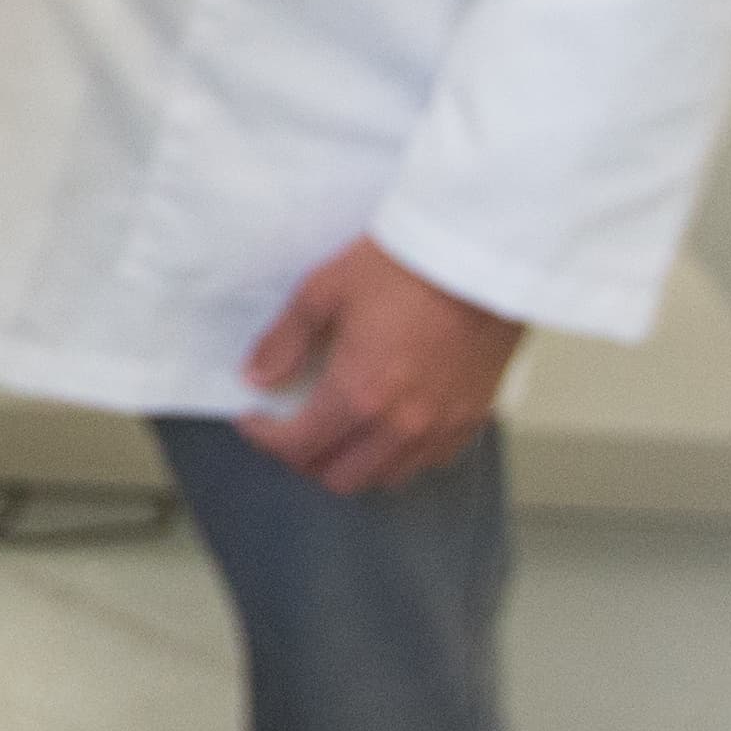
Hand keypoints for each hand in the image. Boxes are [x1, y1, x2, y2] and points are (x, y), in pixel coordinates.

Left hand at [235, 238, 523, 495]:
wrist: (477, 253)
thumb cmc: (400, 266)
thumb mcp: (324, 290)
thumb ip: (285, 341)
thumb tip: (256, 377)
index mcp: (358, 394)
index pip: (298, 447)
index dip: (265, 438)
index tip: (253, 419)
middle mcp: (400, 425)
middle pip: (339, 477)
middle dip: (305, 458)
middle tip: (291, 428)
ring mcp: (441, 427)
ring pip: (386, 477)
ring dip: (353, 463)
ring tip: (338, 431)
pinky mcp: (472, 418)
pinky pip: (429, 462)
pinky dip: (401, 456)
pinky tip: (388, 428)